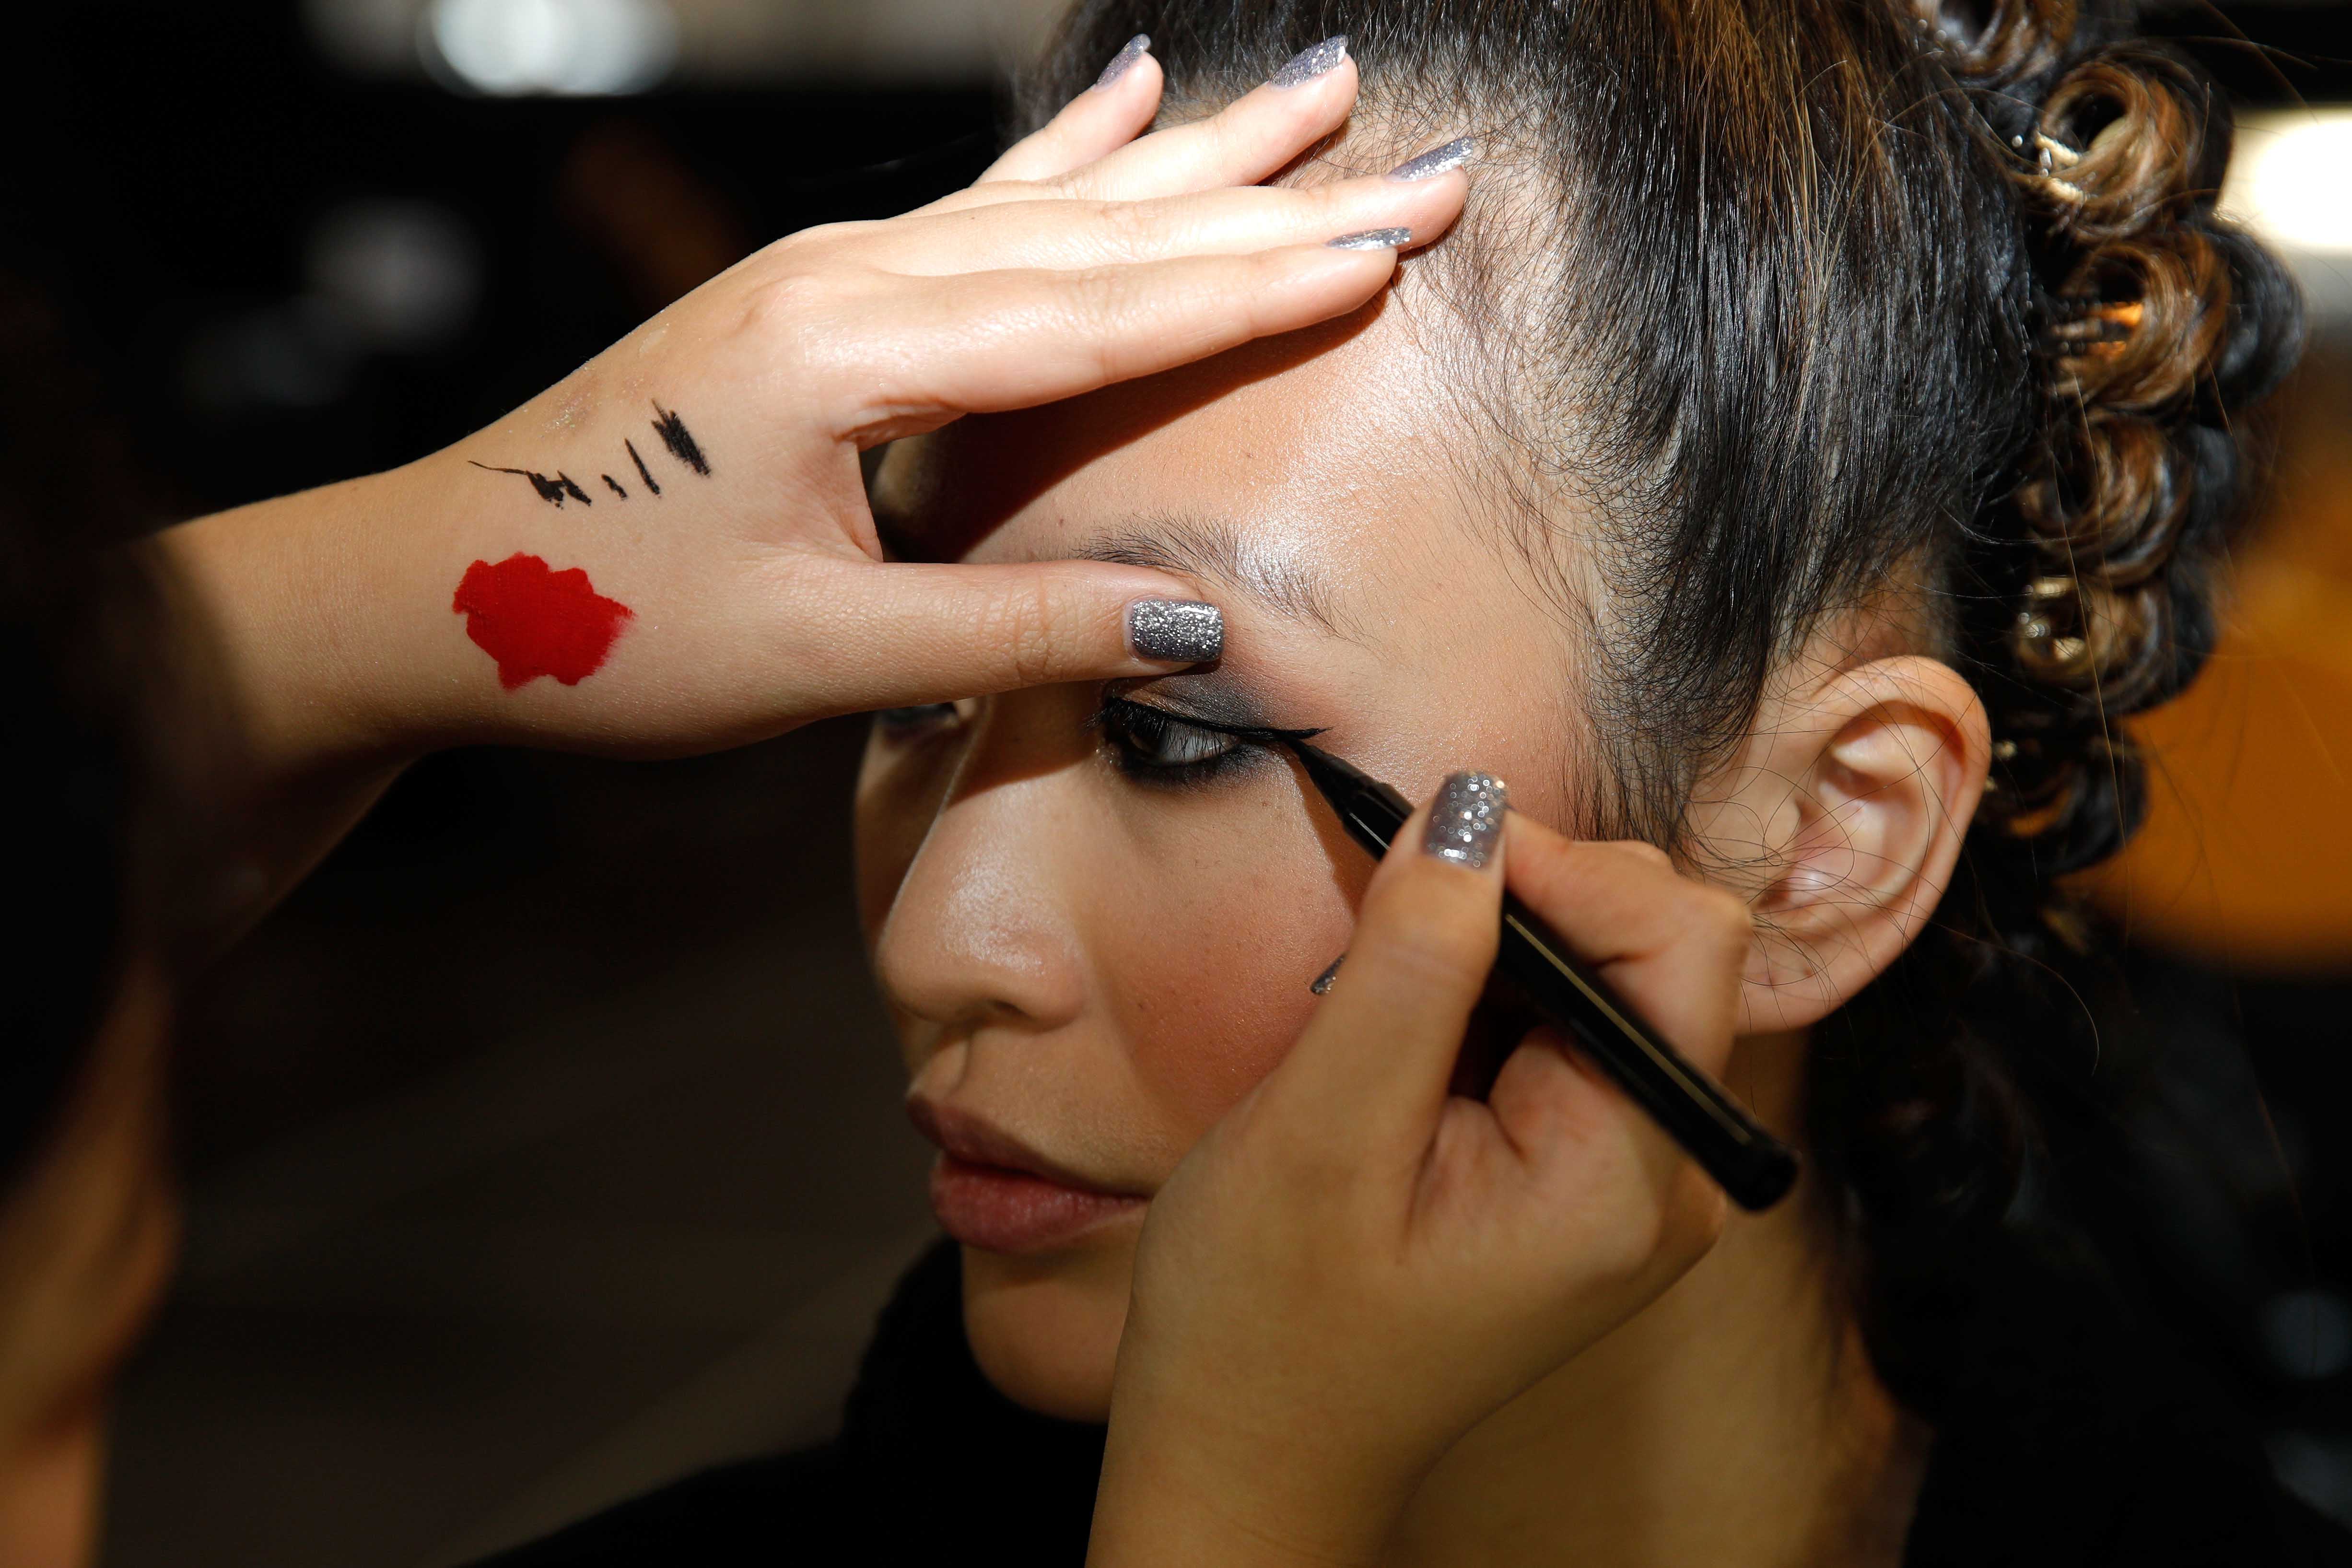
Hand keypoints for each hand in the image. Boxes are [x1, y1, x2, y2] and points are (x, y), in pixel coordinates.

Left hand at [167, 37, 1468, 766]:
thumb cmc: (607, 631)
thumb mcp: (820, 661)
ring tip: (1315, 91)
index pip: (1109, 313)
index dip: (1262, 286)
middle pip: (1104, 231)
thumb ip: (1017, 632)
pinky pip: (971, 204)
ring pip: (1050, 198)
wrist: (432, 587)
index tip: (1390, 246)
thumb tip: (1199, 628)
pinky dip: (1061, 149)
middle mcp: (849, 280)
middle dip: (1273, 199)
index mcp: (855, 358)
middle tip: (1422, 163)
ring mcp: (825, 270)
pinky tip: (1127, 89)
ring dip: (1193, 154)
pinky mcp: (808, 291)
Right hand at [1087, 781, 1750, 1567]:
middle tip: (1392, 928)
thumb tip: (1472, 810)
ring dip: (1497, 948)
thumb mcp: (1318, 1134)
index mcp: (1627, 1180)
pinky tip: (1403, 1041)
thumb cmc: (1264, 1326)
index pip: (1681, 942)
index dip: (1565, 864)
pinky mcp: (1578, 1172)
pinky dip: (1486, 996)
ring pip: (1609, 974)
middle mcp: (1663, 1178)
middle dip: (1530, 900)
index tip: (1434, 850)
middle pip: (1661, 946)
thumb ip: (1409, 966)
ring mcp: (1627, 1180)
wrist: (1246, 1458)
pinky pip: (1567, 1029)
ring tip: (1383, 1005)